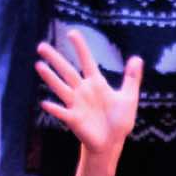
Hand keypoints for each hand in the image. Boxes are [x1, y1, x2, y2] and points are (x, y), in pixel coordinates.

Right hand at [37, 31, 141, 154]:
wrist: (112, 143)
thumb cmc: (119, 120)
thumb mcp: (128, 97)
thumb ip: (132, 78)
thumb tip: (137, 58)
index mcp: (96, 83)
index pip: (87, 61)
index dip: (80, 47)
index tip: (72, 32)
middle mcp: (83, 90)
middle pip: (67, 71)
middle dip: (55, 58)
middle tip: (41, 46)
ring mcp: (76, 104)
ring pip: (61, 88)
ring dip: (50, 78)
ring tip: (38, 65)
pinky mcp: (74, 119)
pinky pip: (62, 112)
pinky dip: (54, 108)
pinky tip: (45, 103)